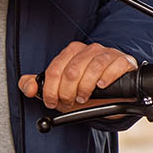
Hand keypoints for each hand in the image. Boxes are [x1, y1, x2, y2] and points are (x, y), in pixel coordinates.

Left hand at [19, 42, 137, 111]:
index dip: (51, 90)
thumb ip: (39, 87)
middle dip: (67, 92)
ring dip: (85, 88)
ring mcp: (107, 54)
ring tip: (84, 98)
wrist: (114, 95)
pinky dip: (106, 78)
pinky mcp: (123, 60)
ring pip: (92, 68)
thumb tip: (29, 88)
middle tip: (69, 102)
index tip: (52, 102)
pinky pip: (113, 66)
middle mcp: (89, 50)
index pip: (55, 69)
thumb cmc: (86, 90)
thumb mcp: (60, 90)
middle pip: (72, 71)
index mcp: (72, 52)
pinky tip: (101, 86)